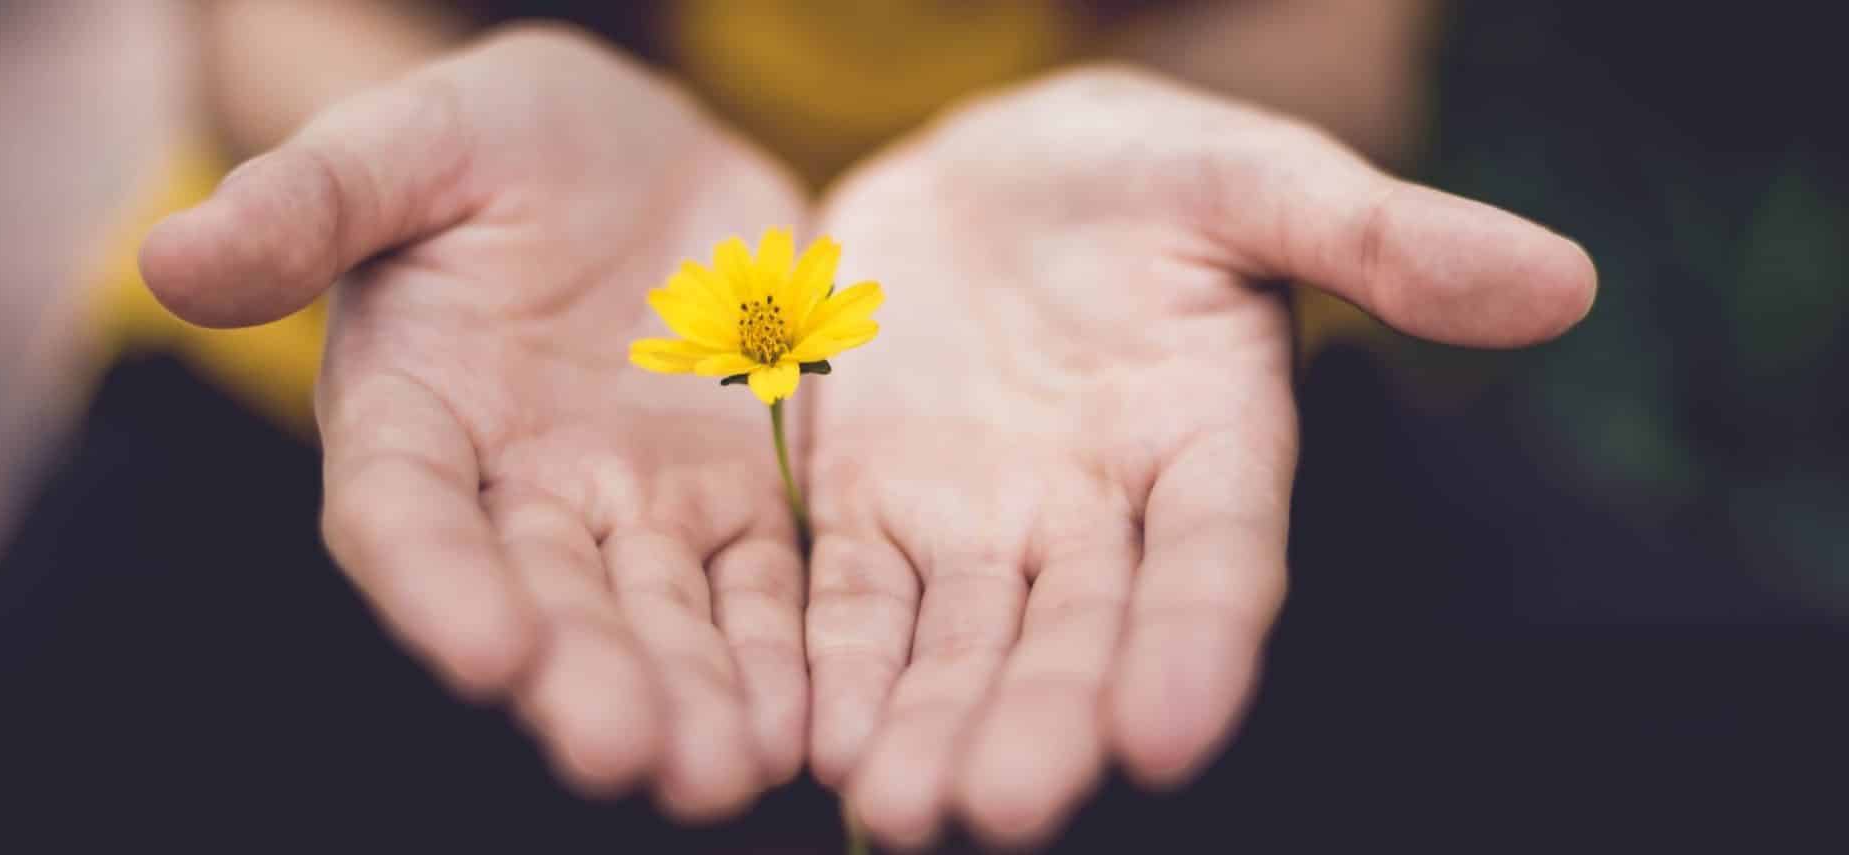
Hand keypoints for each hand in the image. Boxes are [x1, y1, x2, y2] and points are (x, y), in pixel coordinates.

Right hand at [141, 27, 810, 819]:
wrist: (640, 149)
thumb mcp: (414, 140)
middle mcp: (516, 489)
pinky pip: (761, 586)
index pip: (406, 516)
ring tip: (726, 771)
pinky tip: (806, 721)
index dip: (439, 586)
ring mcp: (632, 504)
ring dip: (692, 697)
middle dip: (585, 679)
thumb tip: (170, 255)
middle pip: (545, 600)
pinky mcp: (736, 498)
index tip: (487, 654)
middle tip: (628, 756)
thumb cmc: (500, 137)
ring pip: (660, 616)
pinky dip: (781, 652)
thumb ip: (312, 200)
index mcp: (413, 413)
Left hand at [803, 66, 1594, 848]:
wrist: (988, 171)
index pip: (1216, 562)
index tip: (1168, 736)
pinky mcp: (873, 508)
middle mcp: (1100, 515)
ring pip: (961, 643)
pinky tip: (817, 738)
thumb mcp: (1252, 178)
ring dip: (931, 724)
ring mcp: (982, 523)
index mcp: (1211, 444)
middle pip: (1077, 634)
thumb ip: (1381, 236)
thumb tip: (1560, 279)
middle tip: (1003, 807)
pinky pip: (852, 600)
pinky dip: (837, 666)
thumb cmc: (1142, 171)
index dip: (1196, 645)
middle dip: (1043, 721)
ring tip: (900, 807)